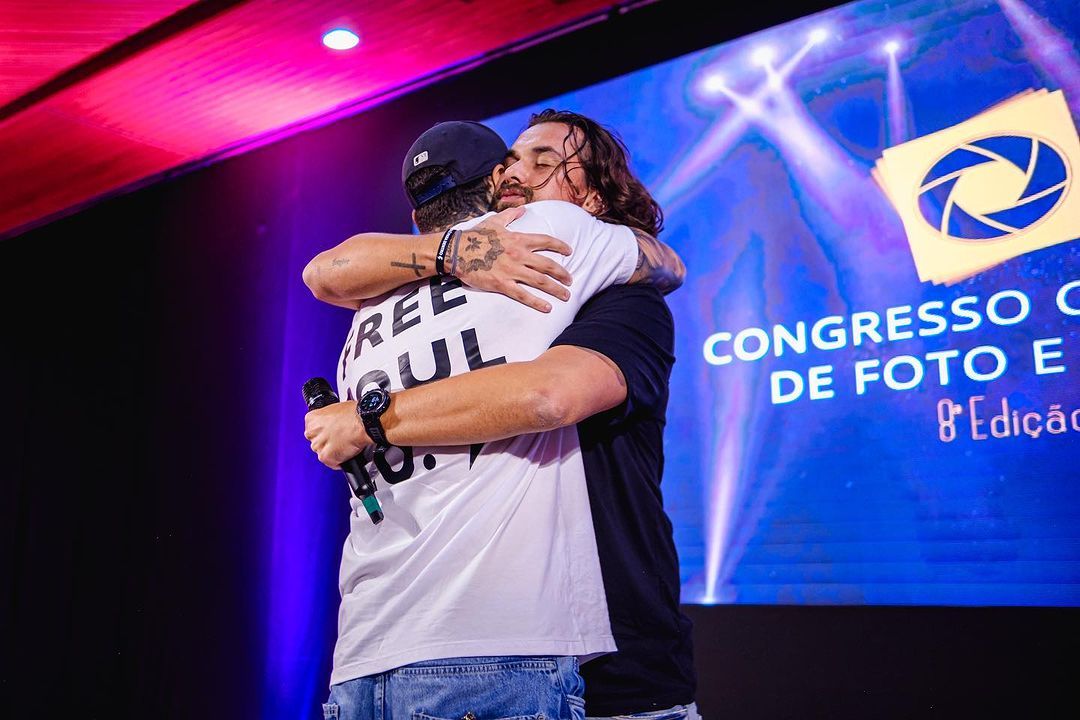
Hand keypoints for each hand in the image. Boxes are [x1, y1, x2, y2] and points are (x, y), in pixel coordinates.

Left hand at [303, 401, 370, 469]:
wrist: (364, 423)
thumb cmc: (355, 414)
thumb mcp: (336, 410)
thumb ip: (328, 420)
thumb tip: (332, 423)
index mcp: (312, 419)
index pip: (312, 430)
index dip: (324, 432)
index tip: (330, 433)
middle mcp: (312, 432)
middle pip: (316, 442)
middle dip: (326, 443)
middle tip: (338, 439)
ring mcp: (318, 445)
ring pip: (323, 453)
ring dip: (332, 452)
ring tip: (345, 446)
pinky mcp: (326, 457)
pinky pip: (331, 463)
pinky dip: (339, 461)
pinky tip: (346, 453)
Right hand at [451, 207, 573, 311]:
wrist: (456, 251)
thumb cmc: (475, 236)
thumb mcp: (494, 222)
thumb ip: (511, 215)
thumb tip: (522, 209)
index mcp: (519, 239)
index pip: (546, 241)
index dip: (560, 246)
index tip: (569, 252)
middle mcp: (519, 255)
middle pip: (548, 265)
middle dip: (563, 274)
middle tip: (571, 281)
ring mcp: (511, 271)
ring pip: (540, 281)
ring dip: (556, 289)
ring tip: (566, 296)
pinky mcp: (502, 284)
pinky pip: (523, 295)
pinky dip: (537, 302)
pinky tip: (547, 308)